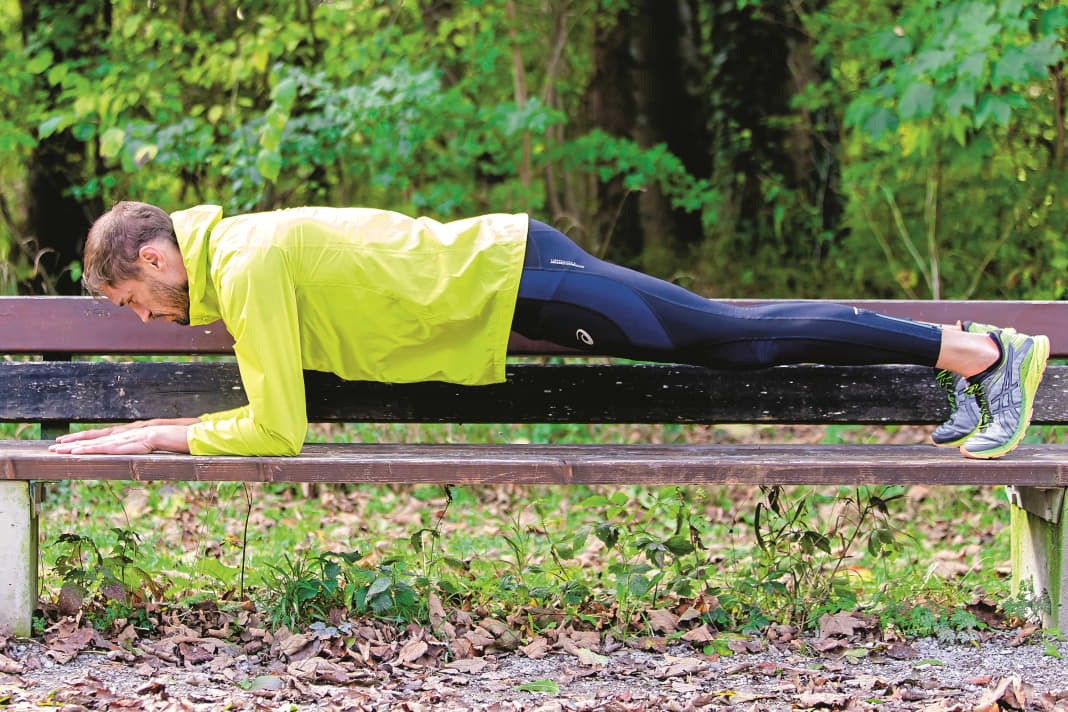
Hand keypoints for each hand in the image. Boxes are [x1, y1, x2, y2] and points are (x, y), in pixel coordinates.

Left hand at [49, 419, 196, 454]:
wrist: (200, 432)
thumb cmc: (187, 438)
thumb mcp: (167, 444)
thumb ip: (156, 445)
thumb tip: (147, 449)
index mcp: (138, 431)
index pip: (109, 435)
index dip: (89, 438)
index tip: (70, 442)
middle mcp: (134, 430)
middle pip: (100, 436)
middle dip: (76, 440)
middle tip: (55, 445)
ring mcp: (137, 434)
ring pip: (102, 441)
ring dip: (80, 446)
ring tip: (61, 450)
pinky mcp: (141, 441)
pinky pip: (114, 447)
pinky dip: (95, 449)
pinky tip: (81, 453)